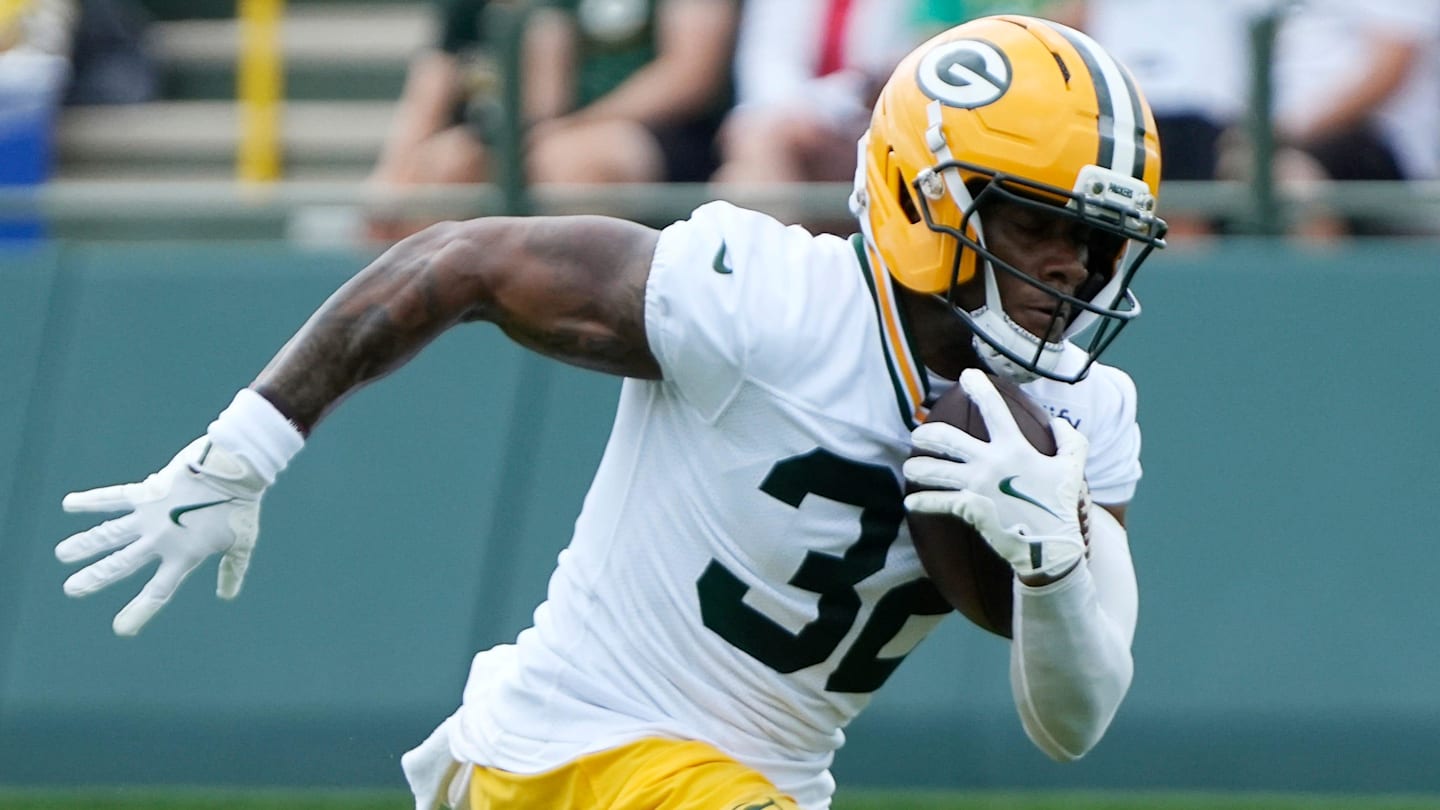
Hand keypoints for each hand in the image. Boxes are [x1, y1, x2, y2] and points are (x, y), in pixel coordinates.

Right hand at [56, 438, 267, 635]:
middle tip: (71, 589)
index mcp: (184, 556)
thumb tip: (227, 596)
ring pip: (109, 534)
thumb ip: (232, 569)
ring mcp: (150, 516)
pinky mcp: (146, 492)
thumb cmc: (241, 506)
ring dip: (85, 544)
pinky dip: (91, 500)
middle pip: (122, 564)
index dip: (140, 611)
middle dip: (95, 577)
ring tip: (63, 553)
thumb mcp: (242, 543)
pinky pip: (113, 497)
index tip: (121, 629)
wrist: (234, 470)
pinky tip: (69, 503)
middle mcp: (161, 539)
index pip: (158, 591)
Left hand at [903, 369, 1089, 583]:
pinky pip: (937, 502)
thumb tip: (1058, 422)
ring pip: (935, 470)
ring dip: (918, 467)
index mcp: (1015, 448)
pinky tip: (910, 502)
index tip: (966, 376)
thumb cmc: (1060, 506)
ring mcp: (977, 486)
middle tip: (918, 434)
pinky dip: (921, 502)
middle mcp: (991, 463)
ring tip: (909, 468)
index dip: (979, 389)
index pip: (994, 410)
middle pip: (948, 440)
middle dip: (927, 434)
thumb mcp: (1073, 468)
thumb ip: (1070, 440)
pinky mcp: (969, 509)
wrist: (1051, 547)